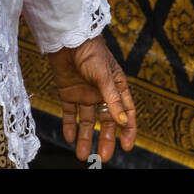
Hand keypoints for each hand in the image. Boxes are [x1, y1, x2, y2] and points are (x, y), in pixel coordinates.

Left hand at [46, 34, 136, 163]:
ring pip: (86, 120)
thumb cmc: (90, 51)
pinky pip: (70, 112)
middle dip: (104, 139)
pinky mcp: (68, 91)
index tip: (126, 146)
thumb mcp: (104, 76)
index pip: (126, 112)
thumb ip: (112, 99)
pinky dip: (69, 125)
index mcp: (116, 87)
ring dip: (84, 137)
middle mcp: (101, 93)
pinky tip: (68, 137)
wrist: (66, 36)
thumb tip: (123, 122)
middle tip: (102, 157)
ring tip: (81, 155)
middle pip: (105, 121)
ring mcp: (85, 93)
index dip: (128, 130)